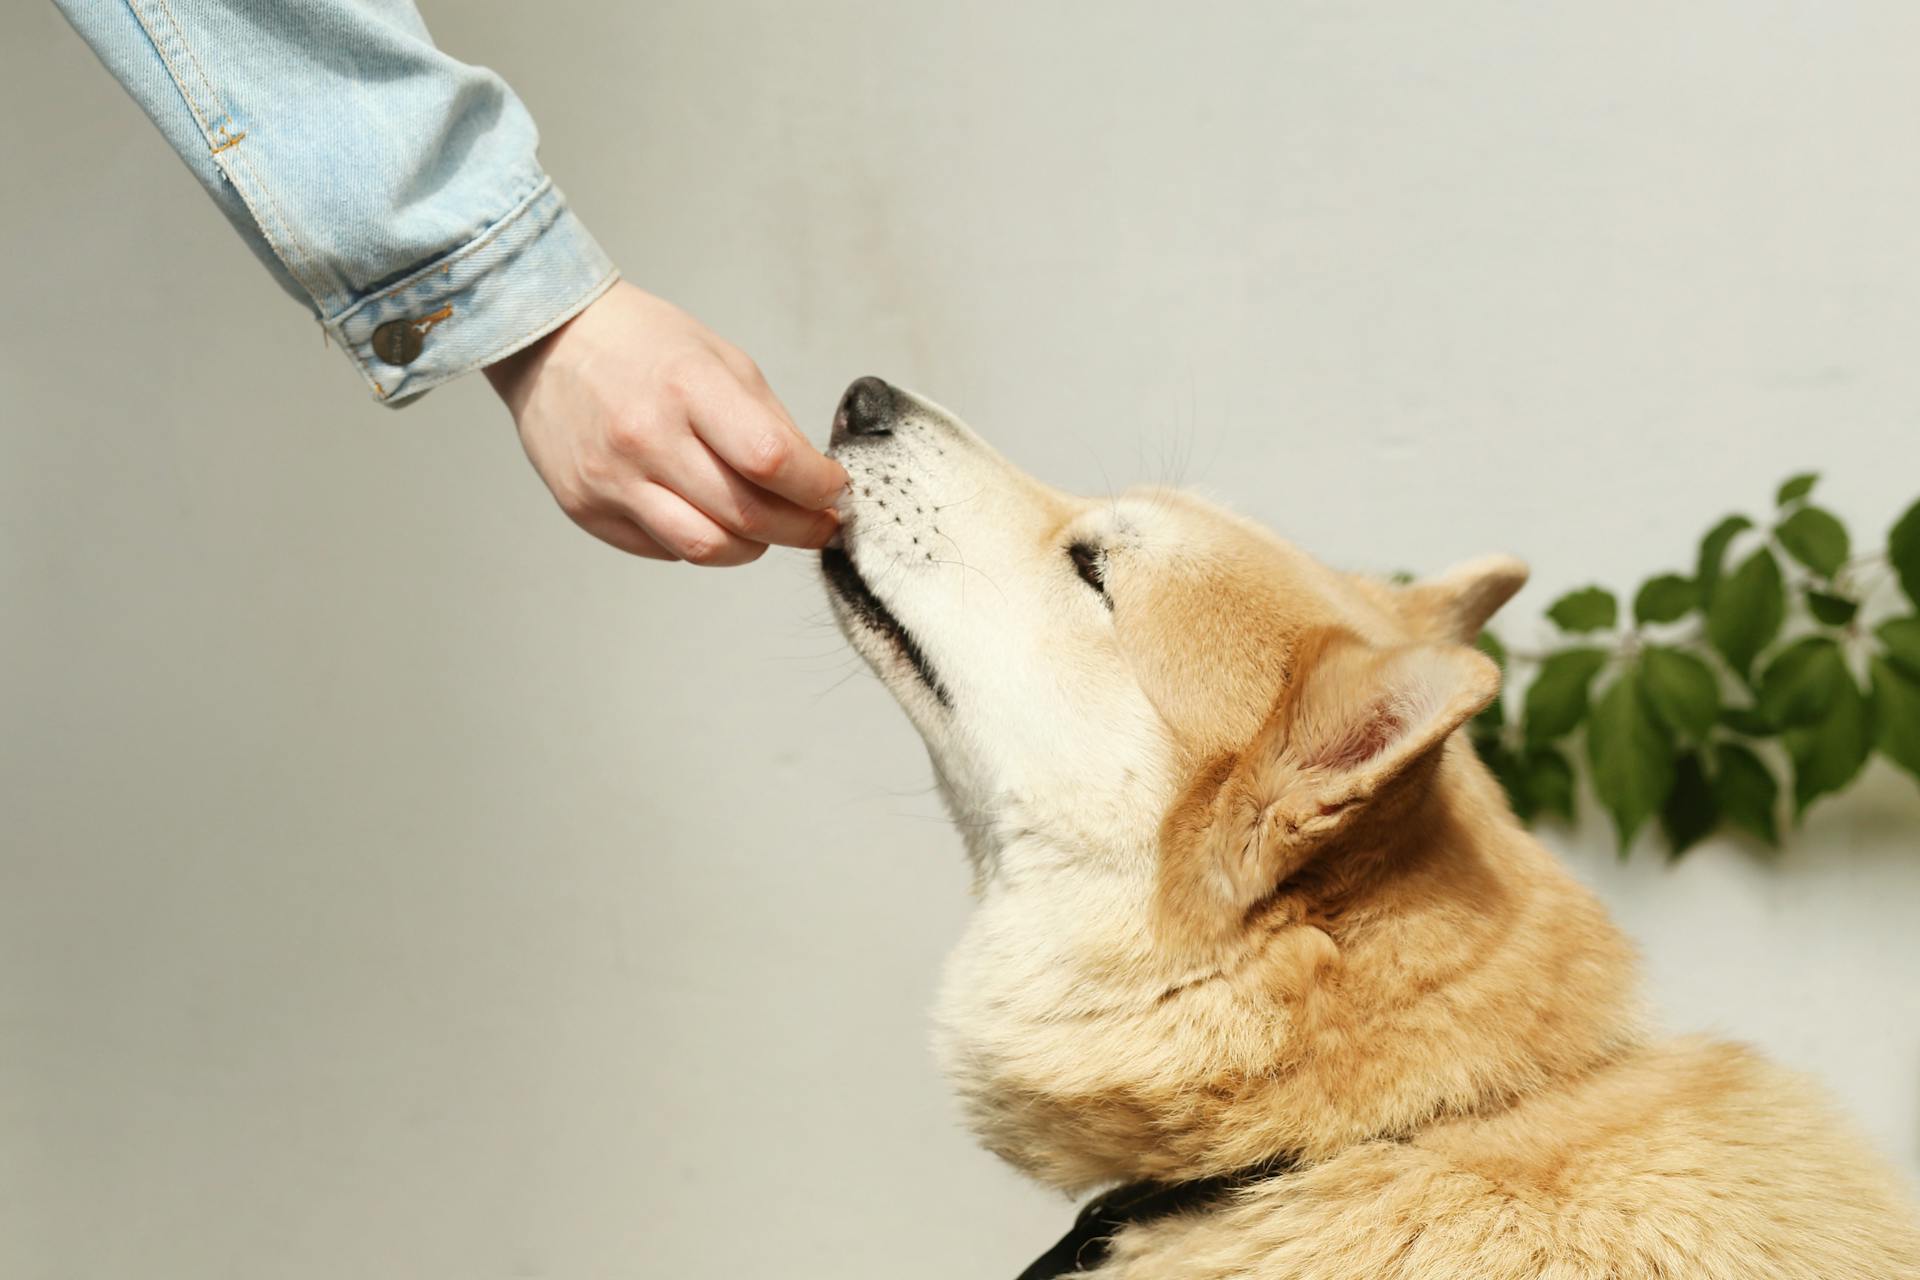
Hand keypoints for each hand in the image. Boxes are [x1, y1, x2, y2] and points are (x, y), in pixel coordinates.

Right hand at [485, 281, 846, 563]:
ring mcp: (611, 480)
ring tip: (766, 528)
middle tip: (820, 524)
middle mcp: (646, 437)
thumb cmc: (642, 345)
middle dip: (801, 529)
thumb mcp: (721, 359)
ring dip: (753, 547)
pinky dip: (700, 541)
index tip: (834, 490)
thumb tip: (813, 480)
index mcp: (687, 387)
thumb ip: (769, 423)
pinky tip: (706, 513)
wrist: (550, 343)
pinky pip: (665, 549)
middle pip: (747, 516)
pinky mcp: (587, 510)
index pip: (770, 459)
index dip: (817, 487)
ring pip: (707, 549)